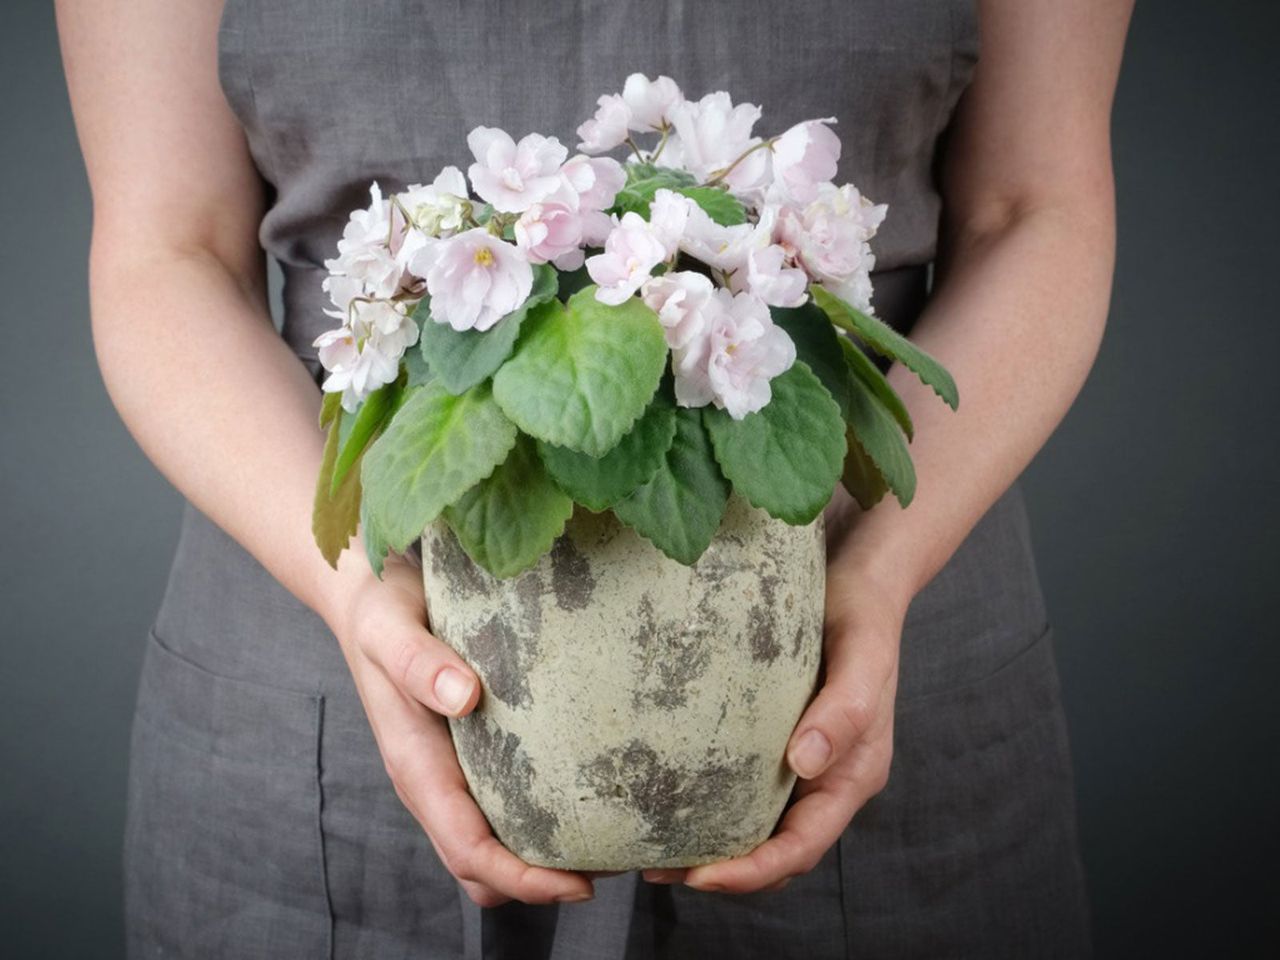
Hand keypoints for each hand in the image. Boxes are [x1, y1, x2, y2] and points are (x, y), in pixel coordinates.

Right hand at [325, 554, 595, 906]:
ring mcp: (452, 769)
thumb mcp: (390, 627)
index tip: (580, 884)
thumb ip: (419, 662)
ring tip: (611, 836)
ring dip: (543, 856)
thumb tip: (465, 698)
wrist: (366, 591)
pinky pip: (504, 804)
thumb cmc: (379, 609)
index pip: (469, 851)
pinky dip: (541, 817)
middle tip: (614, 862)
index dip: (523, 878)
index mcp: (416, 767)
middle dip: (541, 882)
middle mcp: (435, 780)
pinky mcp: (470, 750)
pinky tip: (586, 788)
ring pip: (494, 843)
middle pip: (484, 867)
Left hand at [644, 547, 906, 893]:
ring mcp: (803, 763)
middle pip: (778, 850)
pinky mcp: (778, 739)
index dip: (756, 871)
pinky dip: (713, 805)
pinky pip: (746, 787)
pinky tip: (671, 795)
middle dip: (725, 872)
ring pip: (759, 825)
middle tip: (660, 871)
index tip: (703, 878)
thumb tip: (804, 762)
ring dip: (714, 847)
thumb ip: (843, 712)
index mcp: (854, 775)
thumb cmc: (864, 619)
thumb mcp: (863, 660)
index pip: (804, 846)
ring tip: (654, 851)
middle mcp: (827, 779)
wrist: (859, 581)